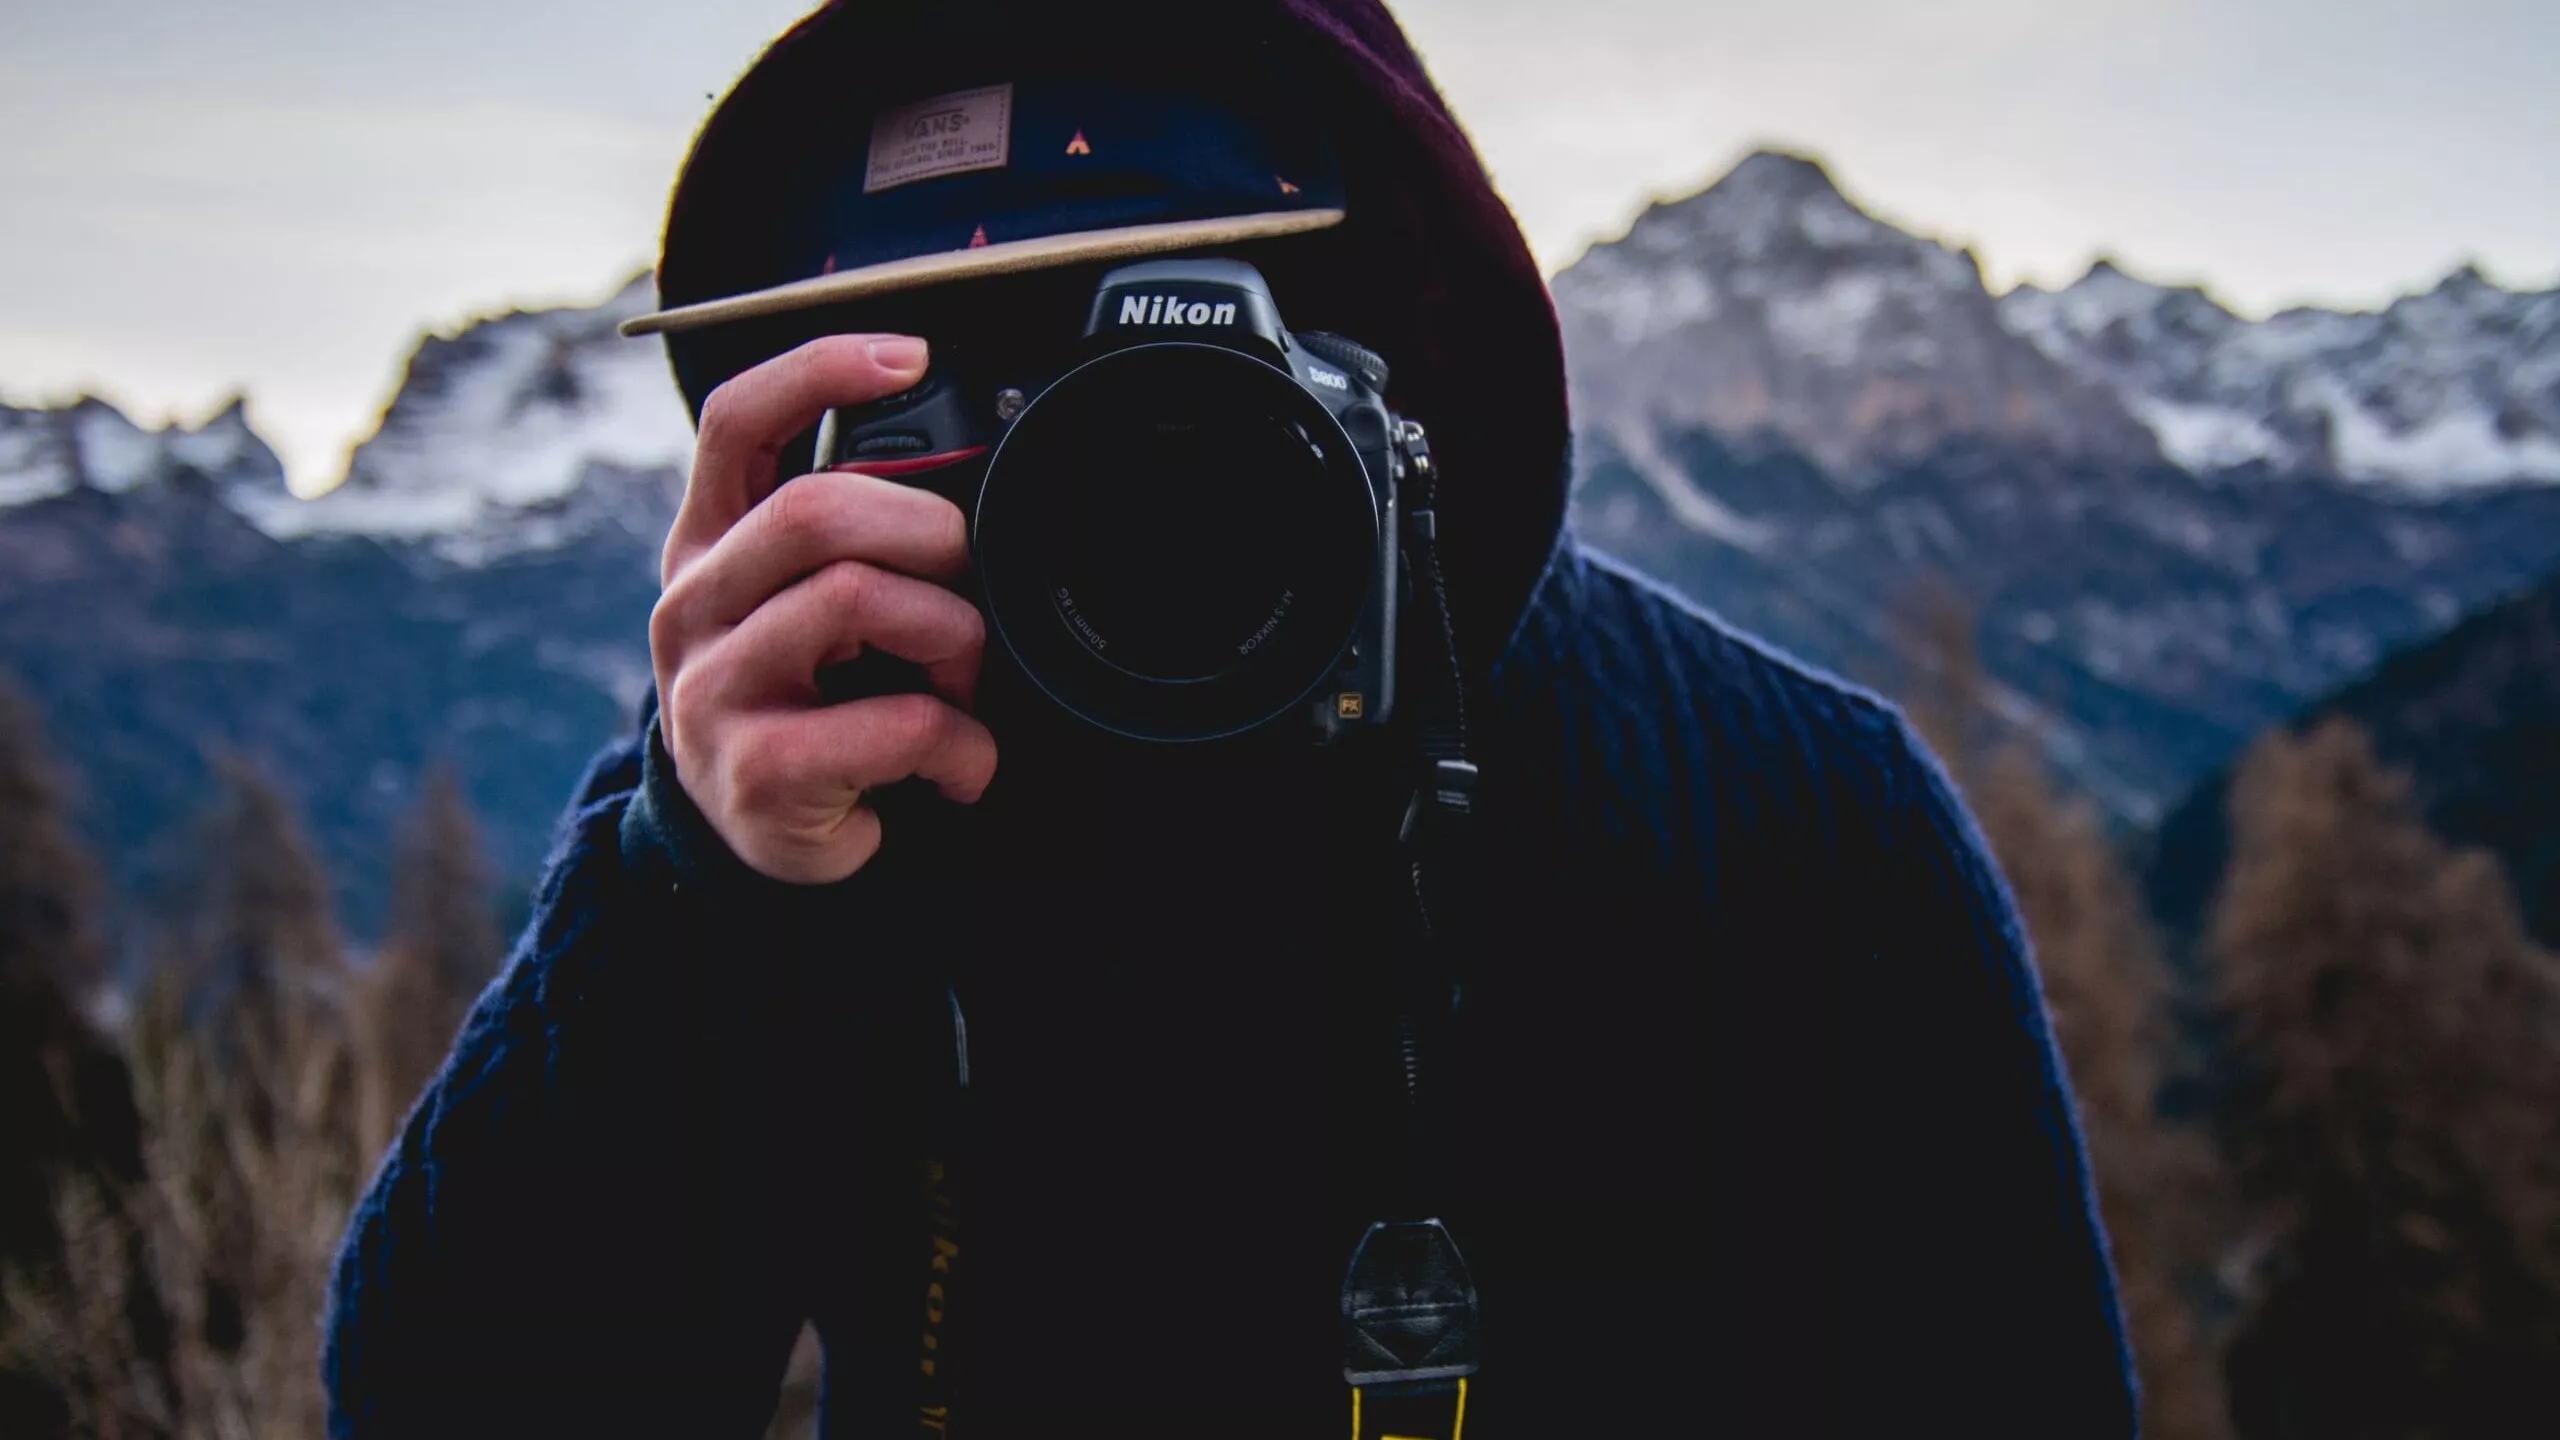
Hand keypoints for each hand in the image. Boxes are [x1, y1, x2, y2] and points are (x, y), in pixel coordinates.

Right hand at [650, 335, 997, 883]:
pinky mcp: (756, 773)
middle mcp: (692, 604)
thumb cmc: (812, 699)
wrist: (764, 839)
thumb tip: (964, 467)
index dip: (820, 371)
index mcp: (709, 543)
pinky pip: (899, 723)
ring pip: (857, 600)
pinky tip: (961, 766)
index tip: (910, 357)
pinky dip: (963, 744)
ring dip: (953, 638)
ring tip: (963, 685)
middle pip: (815, 511)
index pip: (738, 423)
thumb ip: (853, 536)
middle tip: (966, 582)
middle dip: (927, 533)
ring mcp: (712, 690)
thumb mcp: (812, 603)